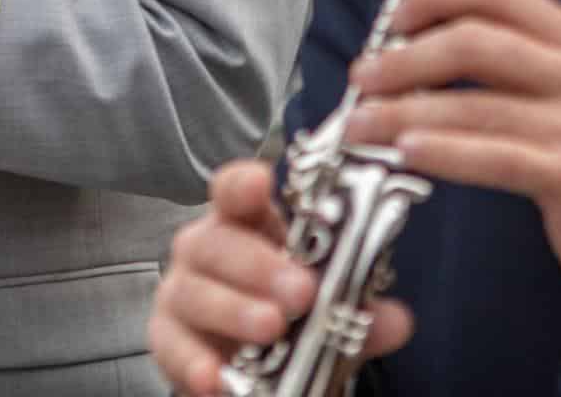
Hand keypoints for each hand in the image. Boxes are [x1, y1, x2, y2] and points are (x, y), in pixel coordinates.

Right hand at [149, 161, 413, 394]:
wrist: (252, 369)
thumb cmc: (286, 318)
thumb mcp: (328, 311)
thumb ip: (356, 311)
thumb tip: (394, 319)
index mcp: (246, 226)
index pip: (235, 193)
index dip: (244, 184)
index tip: (262, 182)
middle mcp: (205, 250)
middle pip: (216, 242)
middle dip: (258, 265)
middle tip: (301, 291)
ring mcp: (181, 293)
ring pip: (192, 291)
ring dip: (233, 310)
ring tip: (271, 329)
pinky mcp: (166, 338)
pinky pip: (172, 346)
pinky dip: (194, 362)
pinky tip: (218, 378)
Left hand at [346, 0, 560, 304]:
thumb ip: (512, 62)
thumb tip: (420, 44)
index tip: (394, 18)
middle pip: (476, 43)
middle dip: (406, 58)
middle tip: (364, 76)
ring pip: (474, 105)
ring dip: (404, 112)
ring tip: (361, 125)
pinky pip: (495, 157)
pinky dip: (443, 152)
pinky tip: (406, 152)